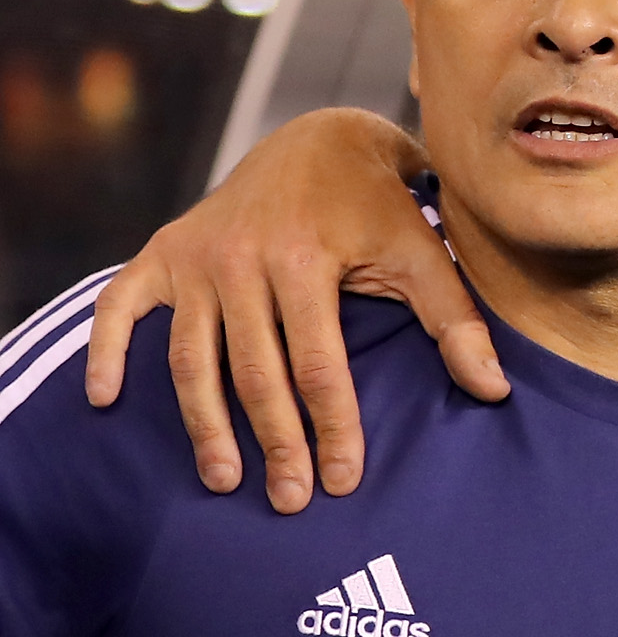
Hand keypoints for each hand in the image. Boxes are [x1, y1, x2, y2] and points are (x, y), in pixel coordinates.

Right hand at [81, 109, 506, 512]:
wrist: (319, 136)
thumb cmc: (380, 206)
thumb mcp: (423, 253)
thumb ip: (455, 323)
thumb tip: (494, 391)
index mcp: (304, 258)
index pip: (318, 364)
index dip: (331, 427)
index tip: (343, 480)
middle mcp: (240, 258)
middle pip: (253, 371)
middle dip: (273, 442)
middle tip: (288, 501)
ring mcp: (195, 256)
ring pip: (189, 357)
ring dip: (202, 423)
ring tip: (224, 479)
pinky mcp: (160, 251)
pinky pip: (119, 307)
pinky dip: (106, 351)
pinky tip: (103, 401)